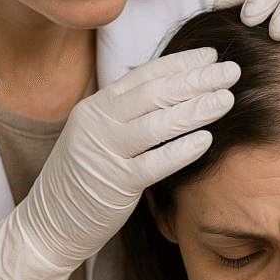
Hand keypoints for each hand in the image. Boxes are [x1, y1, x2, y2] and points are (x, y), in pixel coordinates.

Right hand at [0, 47, 239, 279]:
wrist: (48, 224)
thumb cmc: (83, 179)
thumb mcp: (98, 135)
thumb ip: (128, 113)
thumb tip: (175, 90)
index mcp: (96, 106)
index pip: (145, 74)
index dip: (181, 62)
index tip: (211, 55)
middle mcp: (98, 123)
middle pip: (156, 92)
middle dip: (197, 79)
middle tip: (232, 70)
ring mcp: (105, 152)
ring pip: (158, 123)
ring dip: (197, 109)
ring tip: (228, 99)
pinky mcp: (115, 185)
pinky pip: (156, 163)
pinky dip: (183, 150)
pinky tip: (208, 140)